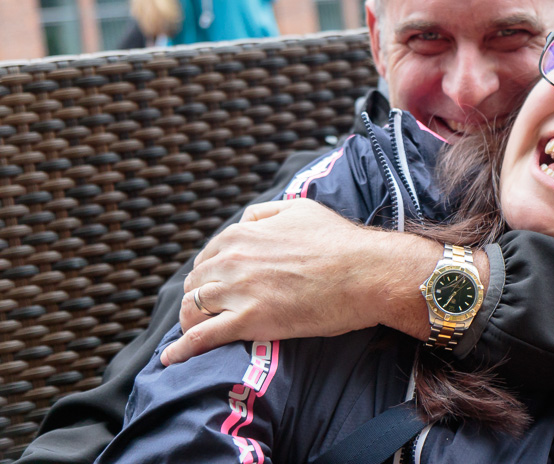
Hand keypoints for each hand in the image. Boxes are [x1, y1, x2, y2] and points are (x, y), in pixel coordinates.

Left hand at [160, 199, 440, 364]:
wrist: (367, 271)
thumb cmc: (341, 242)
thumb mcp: (300, 210)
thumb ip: (265, 213)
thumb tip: (245, 220)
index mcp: (242, 233)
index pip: (207, 256)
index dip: (208, 274)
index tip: (214, 288)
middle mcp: (232, 258)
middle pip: (195, 283)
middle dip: (197, 298)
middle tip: (204, 313)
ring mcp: (238, 290)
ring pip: (193, 309)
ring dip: (189, 322)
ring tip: (192, 335)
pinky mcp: (249, 319)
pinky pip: (201, 337)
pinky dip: (181, 350)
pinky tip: (171, 360)